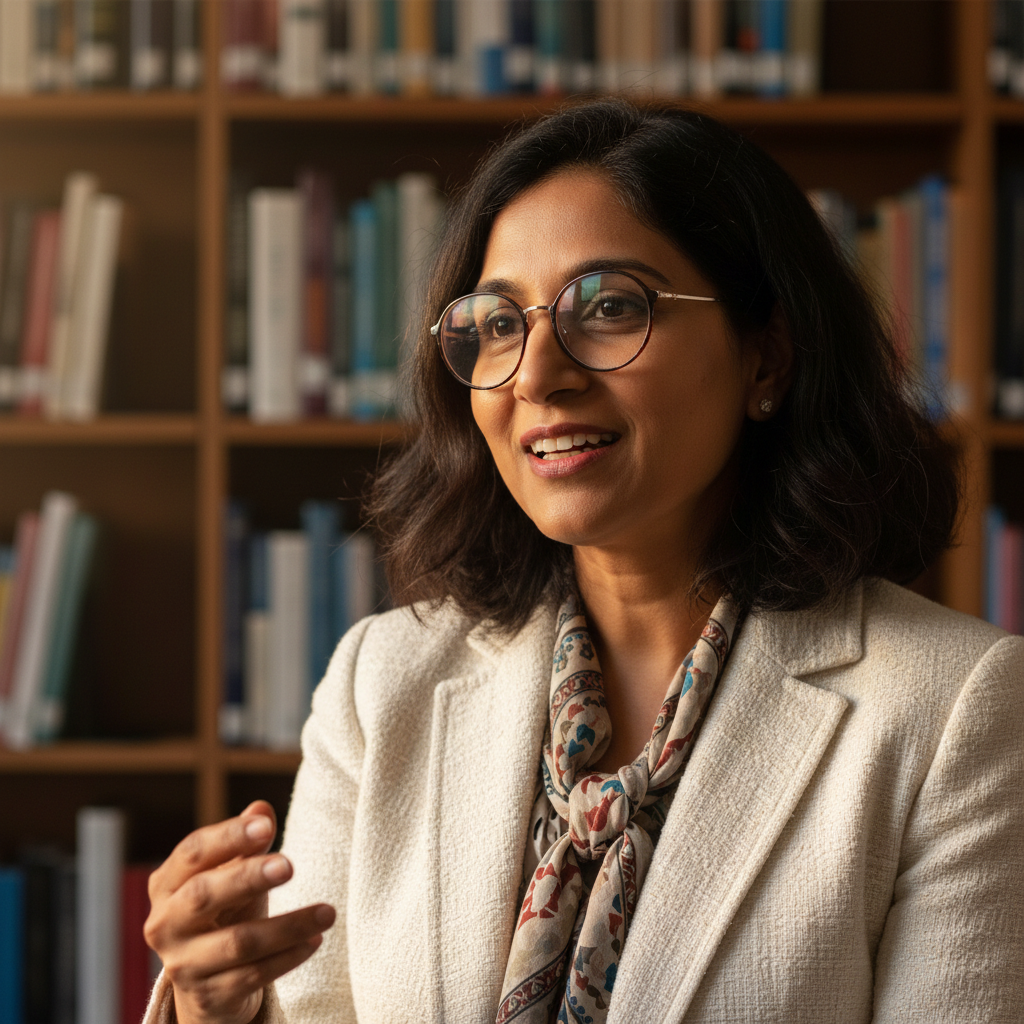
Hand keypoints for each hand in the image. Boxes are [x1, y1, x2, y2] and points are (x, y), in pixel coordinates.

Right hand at [144, 800, 335, 1023]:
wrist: (208, 985)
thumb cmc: (224, 912)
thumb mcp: (232, 875)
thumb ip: (245, 844)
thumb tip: (261, 808)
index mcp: (167, 884)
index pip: (192, 853)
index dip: (228, 836)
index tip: (266, 824)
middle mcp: (165, 924)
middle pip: (204, 895)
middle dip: (248, 877)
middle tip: (289, 865)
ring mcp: (183, 965)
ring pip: (238, 943)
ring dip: (288, 926)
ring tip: (328, 912)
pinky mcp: (208, 998)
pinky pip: (253, 976)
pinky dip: (288, 957)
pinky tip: (315, 941)